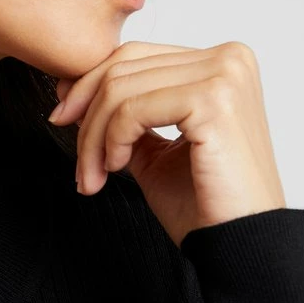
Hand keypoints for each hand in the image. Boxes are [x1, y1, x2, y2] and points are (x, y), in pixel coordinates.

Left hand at [48, 40, 286, 247]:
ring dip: (94, 137)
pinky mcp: (214, 100)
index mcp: (220, 62)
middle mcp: (228, 58)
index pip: (135, 56)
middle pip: (124, 68)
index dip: (89, 85)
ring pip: (121, 88)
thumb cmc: (203, 202)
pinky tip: (117, 168)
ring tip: (93, 176)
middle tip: (79, 162)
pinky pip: (133, 109)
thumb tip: (70, 88)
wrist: (241, 246)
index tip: (62, 116)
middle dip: (87, 117)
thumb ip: (123, 112)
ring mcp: (224, 74)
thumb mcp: (152, 146)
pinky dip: (112, 140)